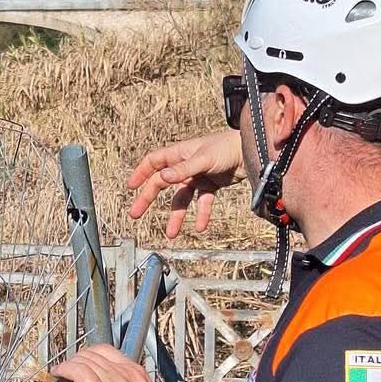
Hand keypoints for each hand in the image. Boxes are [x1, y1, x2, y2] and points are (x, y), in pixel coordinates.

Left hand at [49, 344, 177, 381]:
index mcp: (138, 376)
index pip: (107, 353)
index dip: (89, 359)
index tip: (80, 369)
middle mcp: (127, 374)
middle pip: (93, 355)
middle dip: (76, 363)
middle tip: (66, 379)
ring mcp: (116, 381)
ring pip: (84, 361)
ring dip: (67, 368)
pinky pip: (78, 371)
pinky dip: (65, 370)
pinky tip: (59, 376)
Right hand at [127, 130, 243, 237]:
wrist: (250, 151)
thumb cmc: (226, 147)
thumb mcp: (203, 159)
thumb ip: (183, 170)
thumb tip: (162, 178)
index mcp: (179, 153)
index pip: (153, 162)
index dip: (140, 174)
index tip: (130, 187)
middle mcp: (185, 165)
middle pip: (161, 183)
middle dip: (148, 199)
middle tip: (135, 214)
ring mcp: (197, 176)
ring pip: (181, 198)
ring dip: (176, 216)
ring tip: (171, 233)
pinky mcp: (210, 185)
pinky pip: (202, 202)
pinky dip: (201, 214)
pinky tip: (200, 227)